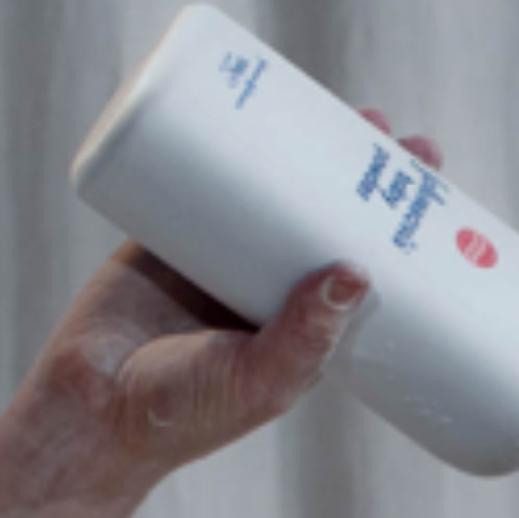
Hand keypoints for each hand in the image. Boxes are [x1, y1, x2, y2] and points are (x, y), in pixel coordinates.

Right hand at [15, 108, 445, 503]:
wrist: (87, 411)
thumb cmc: (182, 415)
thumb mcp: (259, 382)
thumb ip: (305, 337)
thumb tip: (359, 271)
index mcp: (305, 326)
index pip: (365, 265)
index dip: (398, 229)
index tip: (431, 190)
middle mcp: (269, 286)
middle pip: (328, 215)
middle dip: (363, 174)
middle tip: (395, 136)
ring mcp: (220, 253)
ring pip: (276, 186)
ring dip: (311, 145)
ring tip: (350, 111)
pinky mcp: (168, 227)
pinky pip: (205, 172)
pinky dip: (230, 138)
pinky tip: (260, 102)